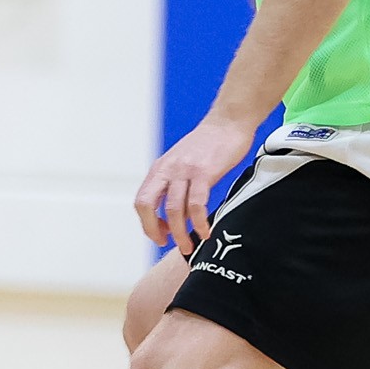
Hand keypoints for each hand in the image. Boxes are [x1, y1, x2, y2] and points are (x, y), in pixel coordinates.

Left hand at [135, 113, 260, 253]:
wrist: (227, 122)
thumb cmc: (208, 145)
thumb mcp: (180, 162)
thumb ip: (173, 184)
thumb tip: (173, 214)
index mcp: (159, 169)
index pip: (141, 201)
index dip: (147, 223)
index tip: (160, 235)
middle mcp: (167, 169)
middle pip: (148, 206)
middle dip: (154, 230)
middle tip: (168, 244)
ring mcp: (184, 171)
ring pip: (173, 210)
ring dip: (179, 233)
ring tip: (188, 246)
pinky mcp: (204, 172)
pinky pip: (196, 204)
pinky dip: (199, 222)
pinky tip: (206, 231)